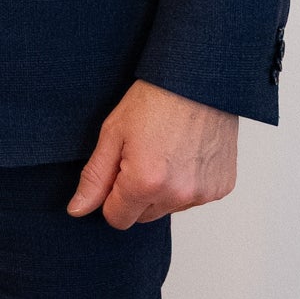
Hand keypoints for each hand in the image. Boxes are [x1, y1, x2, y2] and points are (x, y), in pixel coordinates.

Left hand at [69, 80, 238, 230]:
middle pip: (143, 217)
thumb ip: (94, 178)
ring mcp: (204, 192)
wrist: (198, 79)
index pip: (117, 219)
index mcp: (145, 183)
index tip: (117, 171)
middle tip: (141, 156)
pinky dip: (186, 183)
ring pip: (169, 208)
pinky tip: (185, 154)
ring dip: (162, 190)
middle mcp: (178, 194)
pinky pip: (193, 198)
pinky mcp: (222, 187)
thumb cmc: (155, 100)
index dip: (111, 197)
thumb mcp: (113, 134)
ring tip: (165, 151)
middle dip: (136, 194)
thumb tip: (77, 210)